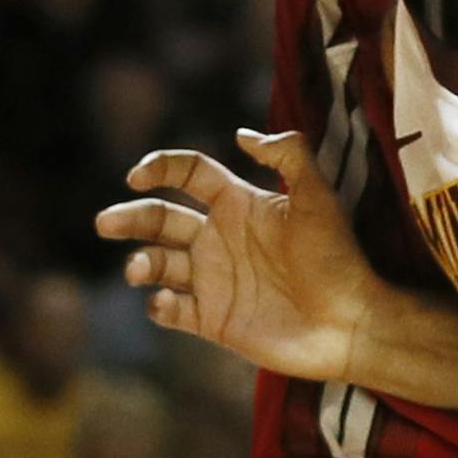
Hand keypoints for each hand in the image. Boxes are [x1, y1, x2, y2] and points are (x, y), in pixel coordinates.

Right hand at [95, 128, 383, 380]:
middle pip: (159, 218)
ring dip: (140, 263)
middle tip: (107, 223)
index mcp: (240, 204)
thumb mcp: (318, 197)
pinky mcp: (212, 319)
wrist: (350, 322)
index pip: (189, 174)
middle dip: (130, 217)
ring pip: (156, 264)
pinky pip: (170, 310)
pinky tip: (168, 303)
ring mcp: (213, 279)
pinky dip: (158, 306)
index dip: (161, 167)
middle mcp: (220, 238)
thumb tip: (241, 134)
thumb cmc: (337, 258)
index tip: (138, 174)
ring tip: (141, 268)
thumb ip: (288, 156)